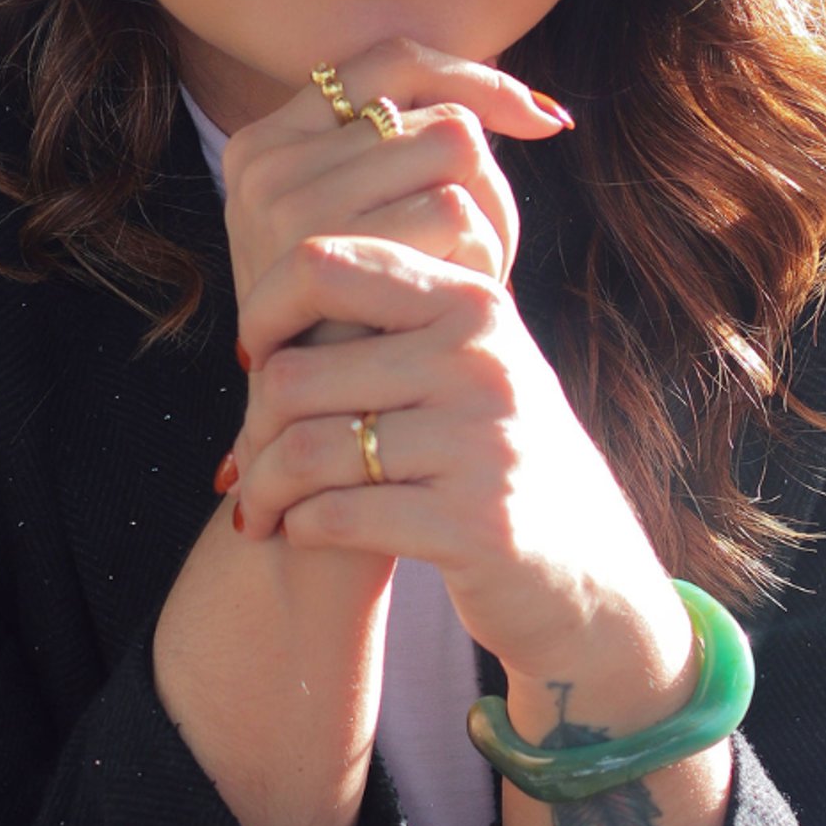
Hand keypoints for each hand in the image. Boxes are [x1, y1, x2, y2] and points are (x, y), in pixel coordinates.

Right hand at [218, 37, 567, 320]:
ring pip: (453, 149)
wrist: (335, 454)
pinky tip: (460, 305)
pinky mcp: (313, 244)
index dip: (472, 78)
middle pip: (435, 113)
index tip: (542, 121)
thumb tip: (547, 112)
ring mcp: (280, 197)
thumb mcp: (389, 240)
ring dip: (488, 220)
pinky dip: (482, 254)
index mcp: (271, 142)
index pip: (391, 60)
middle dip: (487, 183)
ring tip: (463, 287)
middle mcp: (264, 158)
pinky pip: (453, 206)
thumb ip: (425, 164)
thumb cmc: (377, 344)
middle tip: (484, 259)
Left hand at [224, 47, 678, 688]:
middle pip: (297, 372)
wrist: (582, 563)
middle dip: (254, 425)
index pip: (327, 262)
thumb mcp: (468, 357)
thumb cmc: (495, 448)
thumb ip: (395, 307)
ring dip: (266, 488)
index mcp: (470, 300)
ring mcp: (484, 442)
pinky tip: (302, 529)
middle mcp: (482, 359)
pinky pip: (339, 516)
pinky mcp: (476, 523)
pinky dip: (302, 527)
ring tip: (260, 504)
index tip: (249, 353)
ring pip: (308, 450)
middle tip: (243, 458)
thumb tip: (266, 263)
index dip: (264, 306)